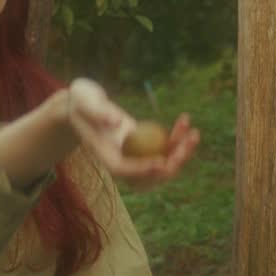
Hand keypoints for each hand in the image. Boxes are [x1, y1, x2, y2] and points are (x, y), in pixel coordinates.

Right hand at [65, 79, 199, 191]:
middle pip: (150, 175)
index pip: (125, 170)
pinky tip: (185, 120)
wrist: (83, 105)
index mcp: (105, 156)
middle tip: (189, 142)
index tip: (163, 162)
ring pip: (162, 164)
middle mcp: (121, 161)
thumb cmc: (81, 100)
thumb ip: (98, 112)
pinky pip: (163, 149)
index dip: (144, 170)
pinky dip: (177, 139)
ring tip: (194, 132)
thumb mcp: (85, 101)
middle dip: (173, 163)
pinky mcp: (143, 146)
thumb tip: (117, 122)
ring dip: (181, 152)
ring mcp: (134, 156)